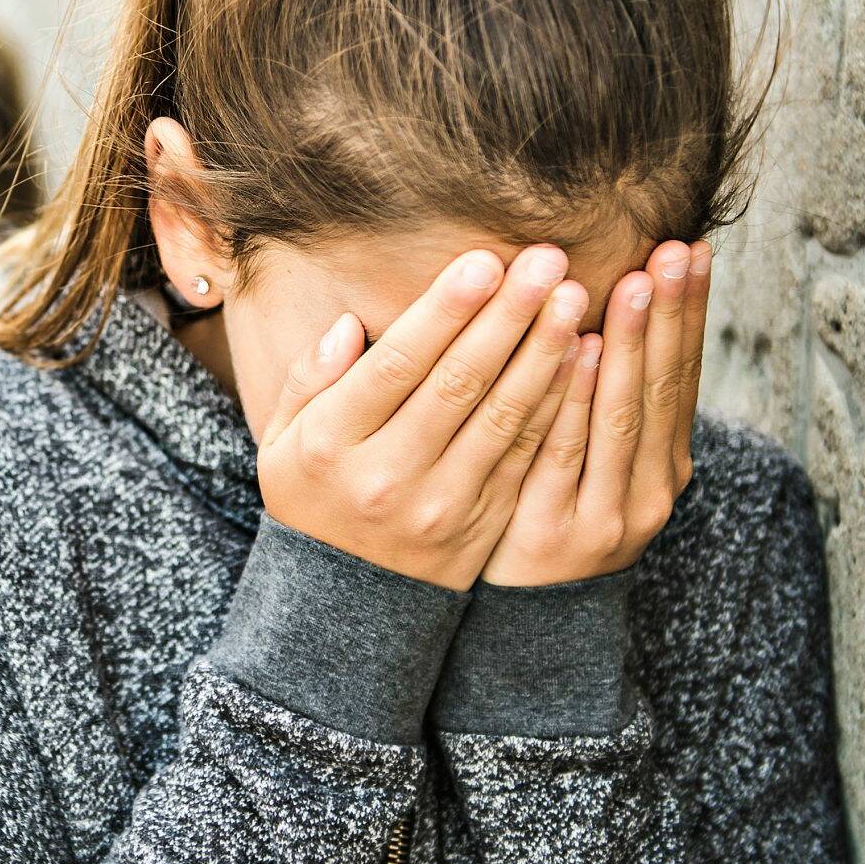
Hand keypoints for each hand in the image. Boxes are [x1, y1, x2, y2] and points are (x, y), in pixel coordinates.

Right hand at [259, 245, 590, 589]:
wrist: (345, 603)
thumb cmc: (314, 496)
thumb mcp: (284, 440)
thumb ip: (311, 379)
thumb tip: (350, 326)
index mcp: (332, 445)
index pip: (397, 365)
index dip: (445, 311)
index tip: (485, 261)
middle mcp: (388, 476)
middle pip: (458, 383)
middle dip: (507, 316)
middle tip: (547, 261)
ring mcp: (441, 505)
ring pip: (502, 418)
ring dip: (544, 353)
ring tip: (573, 297)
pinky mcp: (483, 524)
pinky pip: (526, 456)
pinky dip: (557, 404)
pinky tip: (581, 359)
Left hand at [482, 240, 709, 585]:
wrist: (527, 622)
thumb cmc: (552, 518)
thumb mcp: (594, 464)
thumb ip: (605, 400)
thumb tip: (607, 309)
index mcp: (665, 463)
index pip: (683, 374)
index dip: (690, 312)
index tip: (693, 249)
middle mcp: (652, 487)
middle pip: (664, 388)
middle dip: (671, 315)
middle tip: (674, 250)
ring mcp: (610, 513)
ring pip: (624, 416)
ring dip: (634, 346)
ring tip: (637, 283)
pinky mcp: (561, 532)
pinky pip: (568, 451)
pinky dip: (579, 400)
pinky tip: (583, 352)